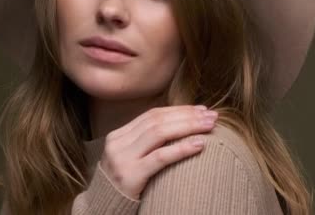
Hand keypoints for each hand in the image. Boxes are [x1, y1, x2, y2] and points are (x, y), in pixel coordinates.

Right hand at [98, 105, 217, 199]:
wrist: (103, 209)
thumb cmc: (124, 185)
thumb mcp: (129, 158)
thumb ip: (145, 143)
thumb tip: (179, 125)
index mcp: (118, 136)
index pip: (152, 115)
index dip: (178, 110)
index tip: (201, 109)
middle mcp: (118, 143)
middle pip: (157, 121)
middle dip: (187, 115)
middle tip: (211, 115)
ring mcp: (122, 158)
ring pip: (159, 133)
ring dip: (188, 127)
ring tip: (209, 126)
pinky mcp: (130, 175)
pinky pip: (160, 157)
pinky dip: (181, 149)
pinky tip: (199, 145)